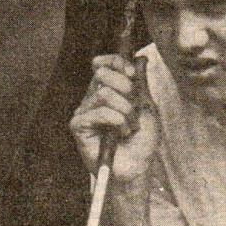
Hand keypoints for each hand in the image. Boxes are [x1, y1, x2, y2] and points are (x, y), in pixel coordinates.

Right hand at [70, 54, 158, 183]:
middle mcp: (93, 99)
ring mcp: (84, 112)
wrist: (137, 167)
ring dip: (125, 111)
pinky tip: (119, 134)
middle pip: (103, 73)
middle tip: (133, 110)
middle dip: (125, 88)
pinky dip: (117, 121)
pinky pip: (100, 112)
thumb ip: (141, 83)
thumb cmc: (141, 141)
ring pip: (105, 93)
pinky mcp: (78, 126)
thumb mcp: (147, 107)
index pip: (104, 64)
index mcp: (108, 91)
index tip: (132, 74)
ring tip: (128, 127)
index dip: (117, 63)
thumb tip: (141, 58)